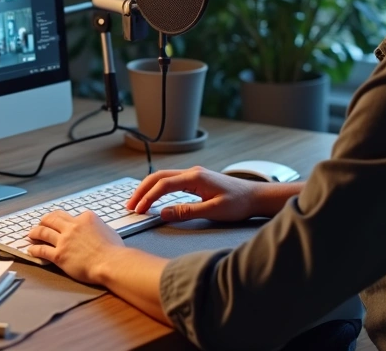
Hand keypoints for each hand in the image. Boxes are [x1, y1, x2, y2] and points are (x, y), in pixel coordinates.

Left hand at [27, 210, 123, 284]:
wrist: (111, 263)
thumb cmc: (114, 251)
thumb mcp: (109, 231)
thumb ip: (99, 227)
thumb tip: (97, 230)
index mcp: (86, 218)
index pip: (70, 215)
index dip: (63, 219)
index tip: (59, 222)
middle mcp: (73, 226)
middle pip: (52, 219)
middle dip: (45, 220)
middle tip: (41, 223)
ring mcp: (64, 240)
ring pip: (43, 232)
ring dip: (35, 232)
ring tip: (31, 234)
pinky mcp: (59, 255)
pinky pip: (42, 250)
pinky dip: (34, 249)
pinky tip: (31, 250)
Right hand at [126, 166, 267, 222]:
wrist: (256, 197)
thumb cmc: (239, 204)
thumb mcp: (213, 211)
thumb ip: (187, 212)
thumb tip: (163, 213)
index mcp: (196, 177)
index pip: (164, 185)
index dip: (149, 197)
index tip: (139, 210)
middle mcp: (192, 172)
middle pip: (158, 177)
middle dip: (142, 190)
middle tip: (130, 205)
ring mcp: (193, 175)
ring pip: (163, 178)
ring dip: (148, 189)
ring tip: (137, 202)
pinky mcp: (195, 181)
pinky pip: (170, 182)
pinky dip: (158, 189)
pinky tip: (153, 198)